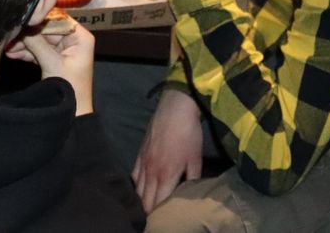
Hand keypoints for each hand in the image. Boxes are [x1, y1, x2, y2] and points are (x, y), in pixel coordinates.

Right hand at [5, 20, 95, 114]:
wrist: (73, 114)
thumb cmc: (70, 89)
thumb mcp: (52, 63)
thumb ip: (37, 43)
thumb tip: (21, 26)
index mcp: (80, 37)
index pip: (58, 19)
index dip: (39, 19)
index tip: (22, 21)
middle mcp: (73, 40)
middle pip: (46, 29)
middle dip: (28, 34)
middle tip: (10, 35)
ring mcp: (63, 49)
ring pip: (40, 40)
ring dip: (24, 44)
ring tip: (8, 47)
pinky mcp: (54, 59)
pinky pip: (38, 50)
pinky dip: (26, 52)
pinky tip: (12, 54)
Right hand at [133, 90, 204, 212]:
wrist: (175, 107)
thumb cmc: (189, 134)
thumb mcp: (196, 158)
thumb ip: (193, 179)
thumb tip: (192, 194)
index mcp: (167, 175)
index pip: (158, 204)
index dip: (158, 217)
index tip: (160, 224)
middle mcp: (151, 172)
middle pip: (145, 200)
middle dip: (148, 213)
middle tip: (152, 222)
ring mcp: (143, 162)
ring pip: (137, 189)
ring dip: (140, 202)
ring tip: (143, 212)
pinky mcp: (140, 153)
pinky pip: (133, 175)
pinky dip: (135, 186)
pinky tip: (137, 192)